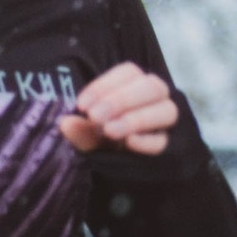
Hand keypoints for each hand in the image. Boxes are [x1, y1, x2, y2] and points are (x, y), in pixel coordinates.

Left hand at [60, 63, 178, 157]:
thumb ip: (80, 129)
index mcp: (136, 84)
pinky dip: (147, 140)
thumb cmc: (106, 137)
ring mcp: (166, 120)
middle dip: (121, 100)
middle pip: (151, 86)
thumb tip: (65, 123)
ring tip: (109, 131)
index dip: (105, 85)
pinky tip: (129, 143)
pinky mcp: (171, 145)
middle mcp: (156, 97)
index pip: (129, 72)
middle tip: (95, 117)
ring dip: (136, 119)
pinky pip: (166, 140)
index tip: (82, 106)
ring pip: (166, 110)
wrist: (122, 165)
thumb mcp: (89, 133)